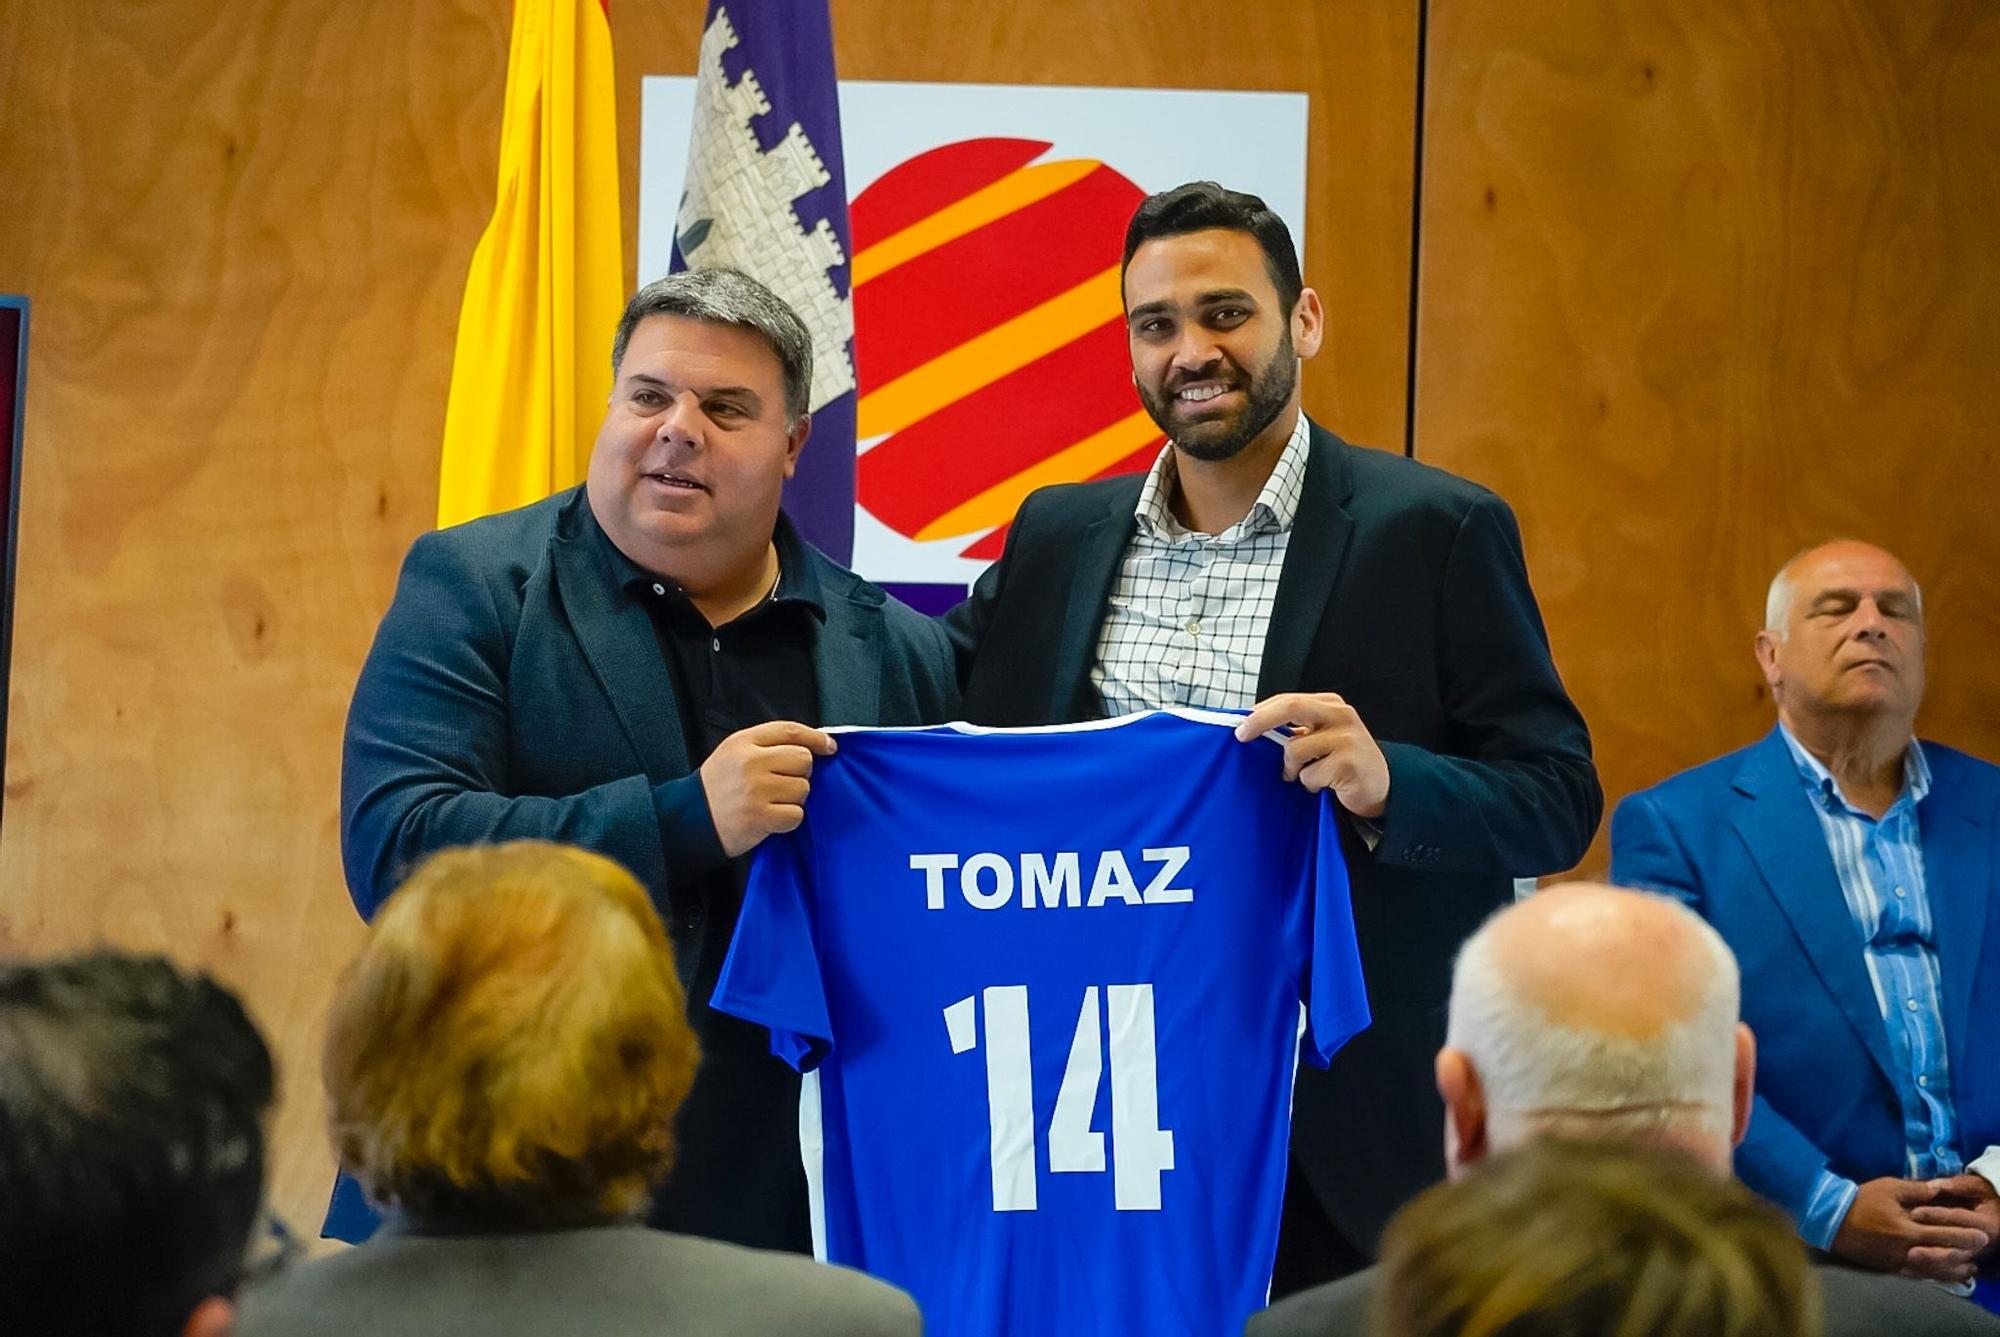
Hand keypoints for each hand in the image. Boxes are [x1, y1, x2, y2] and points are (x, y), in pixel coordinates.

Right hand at [698, 721, 835, 856]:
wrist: (690, 819)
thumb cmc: (717, 787)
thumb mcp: (733, 753)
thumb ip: (767, 745)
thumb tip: (812, 745)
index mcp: (743, 742)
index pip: (790, 731)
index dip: (815, 738)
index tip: (829, 747)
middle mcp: (750, 762)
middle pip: (802, 760)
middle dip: (801, 773)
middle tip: (783, 784)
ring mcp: (755, 790)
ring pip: (802, 789)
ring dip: (794, 799)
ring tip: (772, 802)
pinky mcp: (759, 817)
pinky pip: (796, 815)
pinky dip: (788, 819)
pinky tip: (771, 819)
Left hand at [1234, 692, 1389, 818]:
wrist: (1380, 786)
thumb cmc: (1342, 760)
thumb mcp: (1321, 737)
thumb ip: (1296, 729)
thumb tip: (1254, 728)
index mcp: (1330, 704)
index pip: (1288, 699)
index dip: (1260, 711)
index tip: (1240, 724)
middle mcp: (1340, 714)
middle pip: (1290, 707)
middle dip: (1260, 721)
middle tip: (1241, 735)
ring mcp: (1347, 737)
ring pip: (1295, 749)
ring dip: (1292, 769)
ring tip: (1305, 774)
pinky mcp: (1349, 762)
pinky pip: (1309, 775)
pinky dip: (1309, 784)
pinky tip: (1325, 785)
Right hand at [1831, 1176, 1990, 1283]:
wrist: (1831, 1219)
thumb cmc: (1861, 1200)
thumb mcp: (1888, 1187)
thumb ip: (1916, 1190)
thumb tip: (1940, 1188)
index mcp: (1908, 1228)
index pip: (1944, 1233)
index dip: (1965, 1235)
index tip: (1983, 1235)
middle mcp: (1906, 1249)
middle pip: (1942, 1254)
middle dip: (1964, 1253)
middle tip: (1980, 1251)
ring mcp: (1898, 1261)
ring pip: (1932, 1269)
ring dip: (1952, 1269)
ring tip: (1968, 1269)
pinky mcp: (1889, 1268)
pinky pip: (1915, 1275)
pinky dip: (1932, 1276)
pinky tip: (1941, 1275)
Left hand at [1914, 1173, 1999, 1265]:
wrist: (1998, 1223)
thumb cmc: (1985, 1200)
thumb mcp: (1978, 1188)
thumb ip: (1958, 1186)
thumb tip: (1935, 1185)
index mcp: (1986, 1224)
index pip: (1959, 1219)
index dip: (1937, 1215)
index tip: (1914, 1212)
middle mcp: (1982, 1245)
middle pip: (1955, 1249)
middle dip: (1932, 1250)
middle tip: (1910, 1250)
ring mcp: (1974, 1258)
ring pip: (1951, 1265)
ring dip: (1929, 1265)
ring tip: (1907, 1260)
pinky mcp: (1965, 1266)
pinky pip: (1947, 1275)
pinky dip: (1928, 1273)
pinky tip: (1908, 1271)